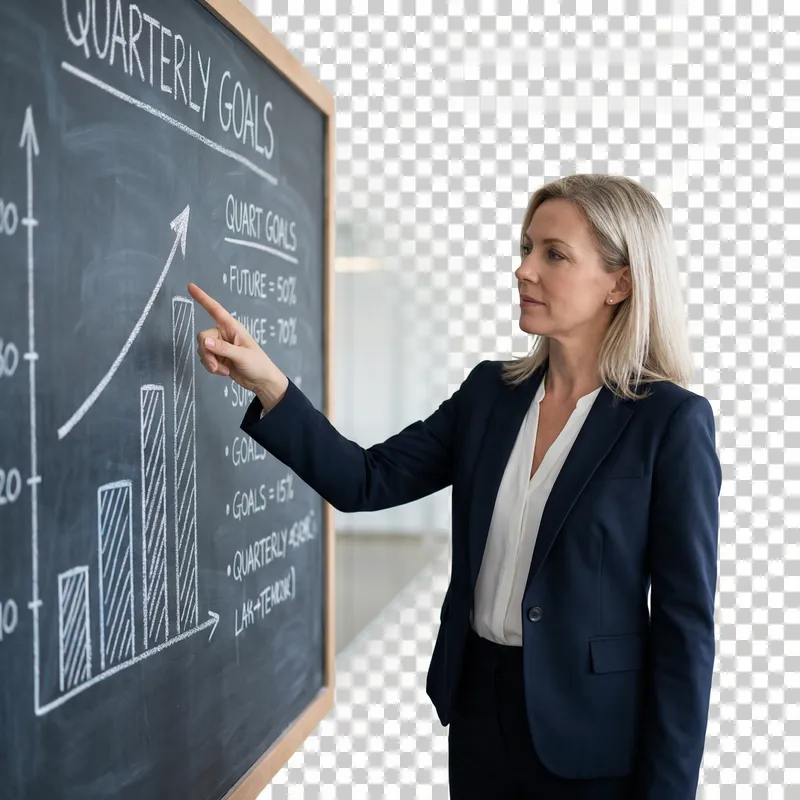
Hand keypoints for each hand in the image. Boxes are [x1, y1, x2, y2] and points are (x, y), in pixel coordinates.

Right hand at [188, 283, 288, 409]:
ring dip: (210, 362)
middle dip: (207, 353)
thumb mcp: (242, 356)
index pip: (215, 309)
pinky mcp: (217, 358)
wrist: (261, 381)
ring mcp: (219, 346)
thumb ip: (223, 348)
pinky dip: (212, 368)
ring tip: (224, 370)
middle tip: (216, 366)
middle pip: (203, 337)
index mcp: (232, 327)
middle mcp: (224, 334)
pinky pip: (205, 359)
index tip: (190, 287)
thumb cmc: (257, 364)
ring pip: (202, 349)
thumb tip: (204, 341)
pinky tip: (224, 372)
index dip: (203, 298)